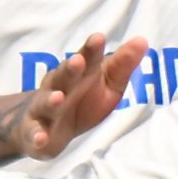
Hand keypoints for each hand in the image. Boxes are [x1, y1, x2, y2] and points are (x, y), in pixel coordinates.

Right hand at [17, 33, 150, 159]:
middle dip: (70, 69)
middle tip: (78, 61)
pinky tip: (40, 139)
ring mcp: (44, 109)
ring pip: (46, 103)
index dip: (91, 49)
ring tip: (58, 98)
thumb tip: (142, 41)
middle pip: (63, 76)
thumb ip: (122, 65)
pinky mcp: (36, 132)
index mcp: (78, 73)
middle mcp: (58, 86)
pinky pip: (35, 134)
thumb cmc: (83, 100)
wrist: (46, 126)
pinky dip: (37, 136)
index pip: (86, 58)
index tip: (98, 38)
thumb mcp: (108, 84)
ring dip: (50, 100)